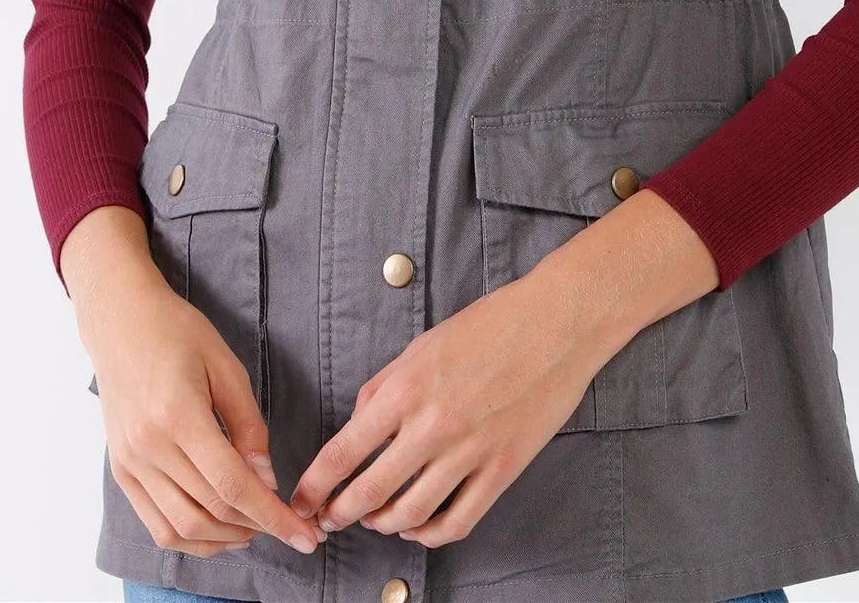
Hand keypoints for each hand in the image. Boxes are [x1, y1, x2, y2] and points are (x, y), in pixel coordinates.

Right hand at [84, 270, 323, 559]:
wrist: (120, 321)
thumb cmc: (177, 333)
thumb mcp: (226, 366)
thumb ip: (249, 425)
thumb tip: (267, 479)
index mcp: (179, 416)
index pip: (233, 485)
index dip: (273, 516)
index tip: (305, 534)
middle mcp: (149, 447)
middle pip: (211, 510)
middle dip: (258, 528)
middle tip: (289, 526)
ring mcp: (130, 464)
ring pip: (182, 529)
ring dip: (225, 539)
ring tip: (257, 528)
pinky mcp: (122, 471)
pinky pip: (156, 525)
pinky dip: (191, 538)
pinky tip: (219, 529)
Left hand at [287, 270, 601, 545]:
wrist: (556, 322)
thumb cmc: (491, 324)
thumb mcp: (422, 344)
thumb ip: (384, 385)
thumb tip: (358, 425)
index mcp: (406, 388)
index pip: (344, 452)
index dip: (315, 486)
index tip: (301, 502)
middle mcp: (433, 425)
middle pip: (371, 493)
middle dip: (341, 513)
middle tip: (329, 520)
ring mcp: (470, 452)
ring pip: (411, 515)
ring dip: (384, 525)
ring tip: (375, 521)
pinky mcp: (503, 469)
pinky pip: (458, 521)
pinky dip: (431, 535)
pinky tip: (420, 528)